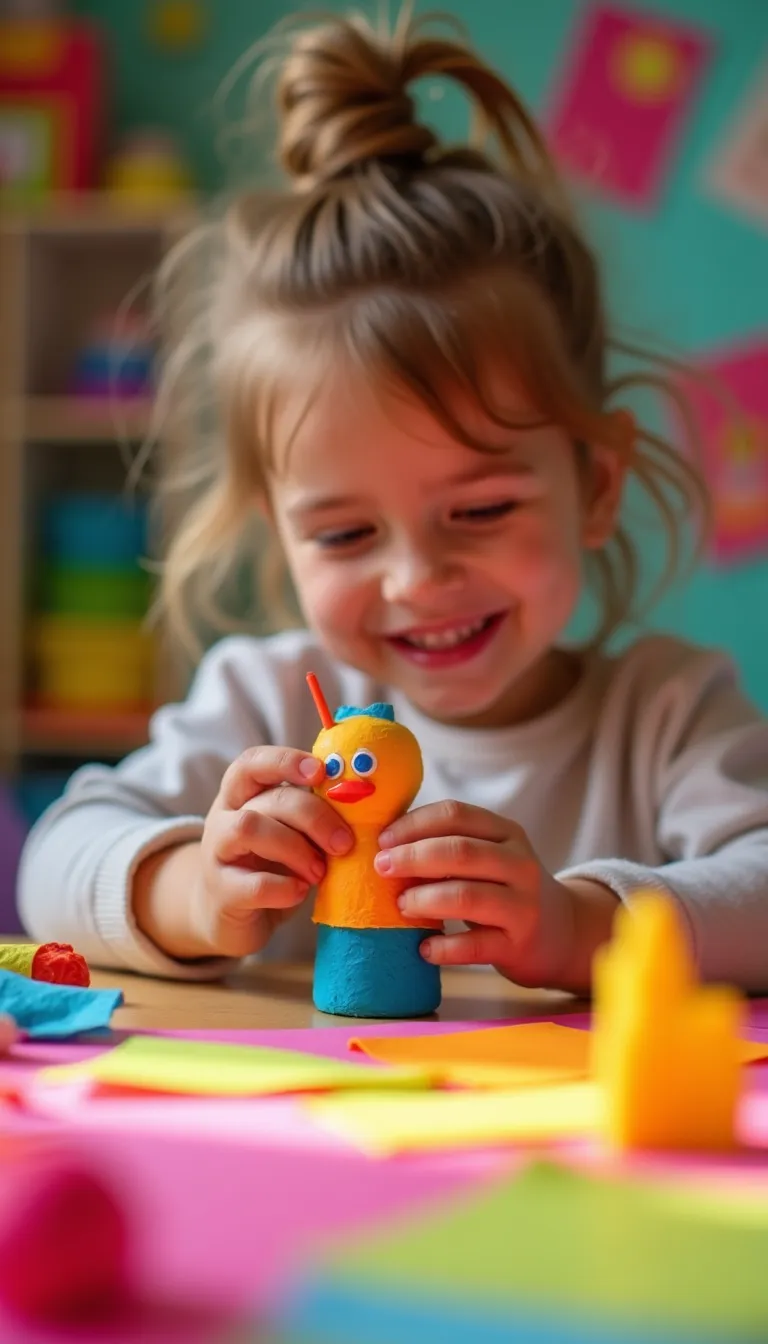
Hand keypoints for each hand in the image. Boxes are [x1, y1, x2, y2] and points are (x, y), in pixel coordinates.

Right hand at [134, 747, 353, 961]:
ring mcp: (217, 854)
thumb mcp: (287, 834)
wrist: (228, 917)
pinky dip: (284, 887)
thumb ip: (308, 816)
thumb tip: (359, 802)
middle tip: (343, 842)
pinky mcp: (222, 894)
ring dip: (295, 848)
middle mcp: (223, 818)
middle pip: (266, 798)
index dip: (286, 760)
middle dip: (313, 816)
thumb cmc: (268, 867)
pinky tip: (300, 892)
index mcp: (241, 796)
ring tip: (320, 871)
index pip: (253, 763)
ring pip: (248, 828)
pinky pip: (253, 884)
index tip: (320, 772)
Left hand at [374, 801, 616, 991]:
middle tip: (382, 868)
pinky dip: (443, 947)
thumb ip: (451, 845)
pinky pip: (475, 946)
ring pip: (466, 896)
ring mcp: (523, 905)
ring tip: (401, 906)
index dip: (413, 824)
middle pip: (459, 852)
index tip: (383, 840)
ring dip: (424, 899)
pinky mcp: (519, 945)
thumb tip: (386, 845)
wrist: (563, 933)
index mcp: (507, 833)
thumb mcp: (491, 856)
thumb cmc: (508, 890)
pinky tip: (423, 948)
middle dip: (412, 858)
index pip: (455, 815)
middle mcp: (520, 864)